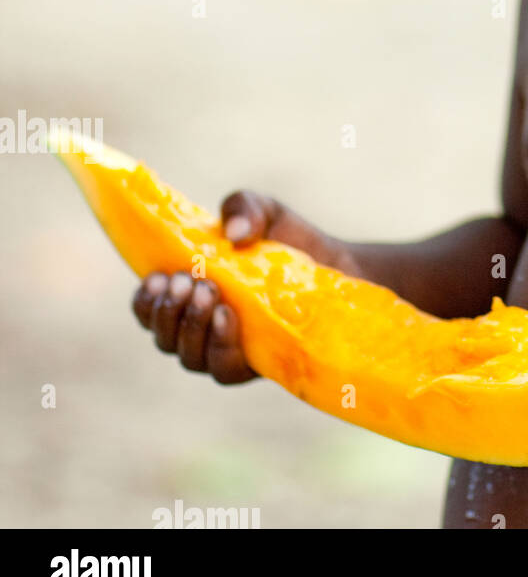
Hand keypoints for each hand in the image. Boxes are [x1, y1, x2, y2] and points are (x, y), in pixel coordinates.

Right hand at [131, 190, 358, 385]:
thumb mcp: (264, 211)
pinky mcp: (253, 365)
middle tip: (186, 281)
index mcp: (188, 295)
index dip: (144, 299)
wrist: (334, 264)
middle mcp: (199, 329)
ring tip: (209, 292)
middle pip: (163, 337)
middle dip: (167, 311)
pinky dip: (220, 344)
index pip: (148, 309)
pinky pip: (223, 368)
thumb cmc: (286, 238)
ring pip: (189, 356)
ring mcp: (225, 350)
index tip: (156, 277)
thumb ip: (243, 208)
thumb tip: (233, 234)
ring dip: (191, 325)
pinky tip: (228, 316)